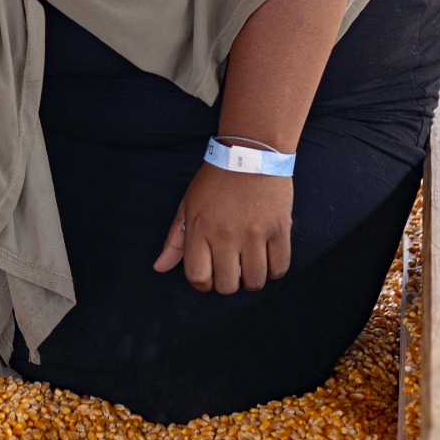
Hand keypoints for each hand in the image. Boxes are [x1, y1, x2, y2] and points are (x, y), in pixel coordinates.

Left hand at [154, 163, 291, 293]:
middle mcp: (225, 235)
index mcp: (199, 229)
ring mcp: (254, 233)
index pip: (197, 277)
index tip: (209, 275)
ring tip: (249, 265)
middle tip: (231, 270)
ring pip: (254, 282)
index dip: (202, 284)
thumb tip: (159, 268)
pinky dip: (274, 271)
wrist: (249, 153)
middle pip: (227, 286)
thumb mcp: (187, 205)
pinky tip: (267, 260)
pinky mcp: (279, 229)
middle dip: (227, 284)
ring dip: (251, 280)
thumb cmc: (214, 182)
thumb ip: (174, 240)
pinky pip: (280, 268)